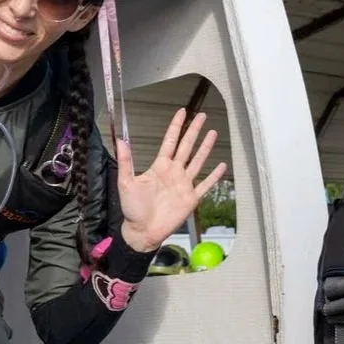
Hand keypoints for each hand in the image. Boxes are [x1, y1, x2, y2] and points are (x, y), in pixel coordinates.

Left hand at [116, 110, 226, 254]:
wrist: (142, 232)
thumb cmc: (132, 209)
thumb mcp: (126, 183)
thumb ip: (126, 161)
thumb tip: (121, 140)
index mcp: (159, 167)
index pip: (170, 142)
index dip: (176, 127)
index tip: (182, 112)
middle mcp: (174, 172)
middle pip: (187, 147)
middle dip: (194, 131)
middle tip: (202, 115)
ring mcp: (184, 185)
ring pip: (198, 161)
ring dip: (205, 148)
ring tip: (213, 133)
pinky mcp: (191, 198)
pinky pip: (205, 185)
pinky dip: (214, 176)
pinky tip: (222, 166)